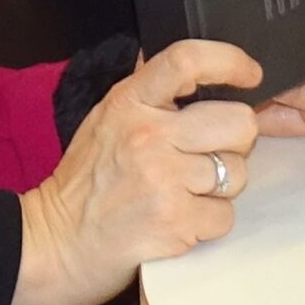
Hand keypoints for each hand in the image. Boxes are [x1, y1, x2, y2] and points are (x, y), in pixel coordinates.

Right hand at [13, 41, 261, 304]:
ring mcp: (163, 180)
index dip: (230, 60)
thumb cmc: (82, 184)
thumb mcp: (104, 119)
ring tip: (187, 192)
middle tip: (209, 154)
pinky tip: (181, 220)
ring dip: (221, 187)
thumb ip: (144, 90)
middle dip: (235, 142)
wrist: (54, 244)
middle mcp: (148, 135)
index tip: (250, 73)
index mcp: (130, 101)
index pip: (188, 60)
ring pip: (237, 173)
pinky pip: (225, 215)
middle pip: (238, 122)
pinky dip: (210, 222)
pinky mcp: (175, 224)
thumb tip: (178, 64)